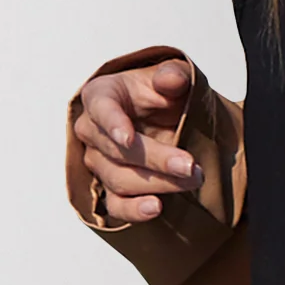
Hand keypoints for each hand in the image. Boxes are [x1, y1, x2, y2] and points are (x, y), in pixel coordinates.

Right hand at [76, 56, 203, 224]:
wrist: (172, 121)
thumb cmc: (165, 95)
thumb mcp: (174, 77)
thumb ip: (173, 75)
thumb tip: (171, 79)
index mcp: (102, 95)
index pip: (100, 108)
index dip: (113, 124)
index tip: (128, 138)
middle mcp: (93, 130)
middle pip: (116, 151)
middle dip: (156, 160)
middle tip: (189, 165)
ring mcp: (99, 163)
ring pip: (118, 179)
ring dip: (157, 184)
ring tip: (191, 180)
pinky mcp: (111, 190)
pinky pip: (115, 206)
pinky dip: (134, 210)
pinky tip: (155, 208)